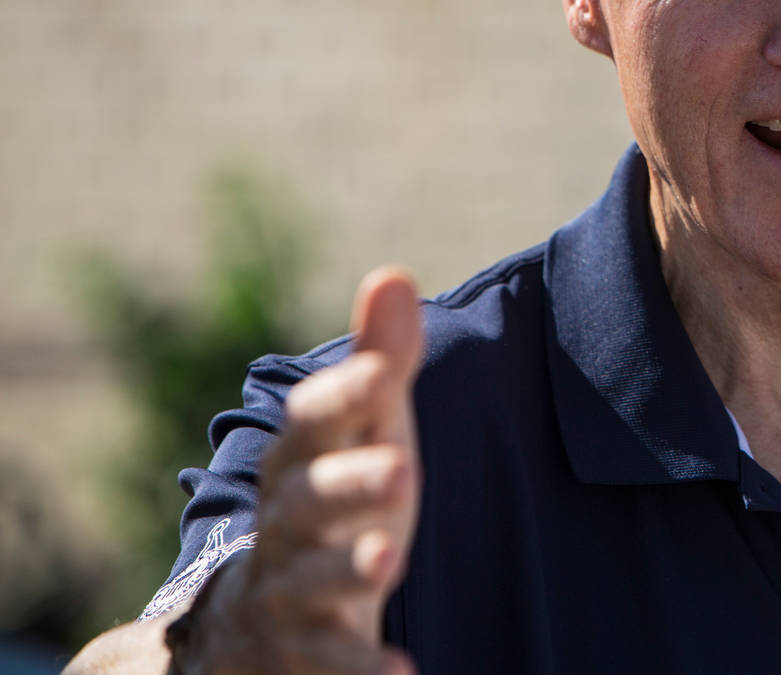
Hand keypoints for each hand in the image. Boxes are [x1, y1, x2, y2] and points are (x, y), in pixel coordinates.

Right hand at [189, 266, 424, 673]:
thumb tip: (392, 273)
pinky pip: (323, 663)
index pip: (312, 422)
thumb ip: (379, 366)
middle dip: (349, 486)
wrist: (250, 628)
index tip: (383, 372)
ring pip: (306, 581)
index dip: (344, 396)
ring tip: (387, 563)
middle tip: (401, 473)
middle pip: (307, 501)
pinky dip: (358, 669)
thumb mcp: (362, 436)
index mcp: (299, 462)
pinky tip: (402, 671)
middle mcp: (282, 523)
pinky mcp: (295, 656)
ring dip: (345, 571)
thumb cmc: (332, 507)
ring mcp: (282, 592)